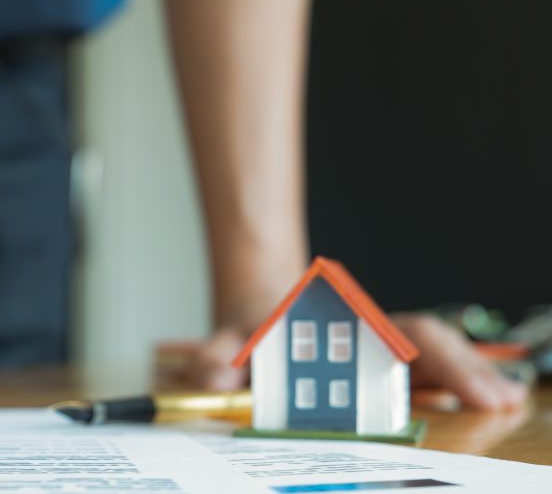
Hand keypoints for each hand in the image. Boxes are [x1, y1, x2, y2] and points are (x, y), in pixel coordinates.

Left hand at [181, 313, 528, 410]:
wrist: (258, 313)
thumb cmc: (254, 326)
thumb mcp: (231, 336)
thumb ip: (218, 357)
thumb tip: (212, 378)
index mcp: (339, 321)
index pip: (394, 330)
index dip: (427, 354)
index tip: (454, 377)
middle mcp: (367, 332)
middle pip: (427, 342)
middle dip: (465, 368)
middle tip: (501, 400)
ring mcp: (379, 350)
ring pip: (433, 358)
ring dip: (469, 379)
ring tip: (505, 403)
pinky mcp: (382, 369)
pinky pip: (424, 377)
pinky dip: (456, 388)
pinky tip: (488, 402)